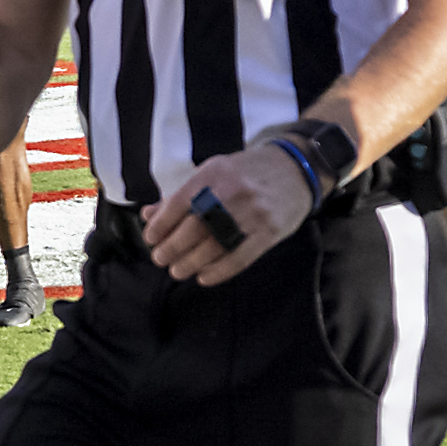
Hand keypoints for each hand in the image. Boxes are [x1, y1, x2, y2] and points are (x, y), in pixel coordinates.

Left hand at [142, 127, 320, 284]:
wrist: (296, 168)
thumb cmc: (248, 172)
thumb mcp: (214, 173)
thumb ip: (182, 195)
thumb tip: (149, 215)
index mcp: (214, 174)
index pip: (178, 203)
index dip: (160, 226)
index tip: (151, 239)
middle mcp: (232, 192)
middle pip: (194, 228)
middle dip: (171, 248)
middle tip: (161, 259)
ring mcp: (253, 213)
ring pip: (214, 246)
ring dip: (190, 263)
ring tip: (178, 271)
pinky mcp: (269, 232)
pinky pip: (239, 258)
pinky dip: (218, 272)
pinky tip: (204, 277)